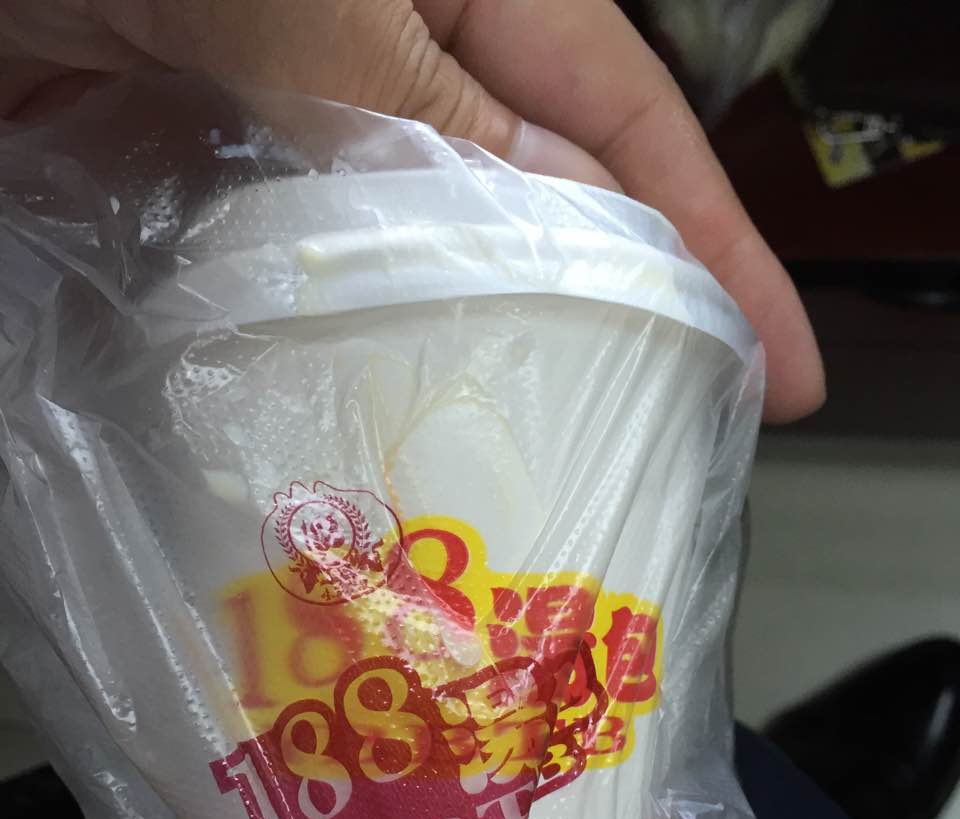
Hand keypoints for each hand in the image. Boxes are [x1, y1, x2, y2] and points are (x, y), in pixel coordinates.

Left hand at [0, 0, 823, 420]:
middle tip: (670, 451)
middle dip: (613, 328)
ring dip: (472, 365)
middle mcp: (395, 68)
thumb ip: (429, 109)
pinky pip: (298, 288)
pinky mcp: (205, 188)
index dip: (719, 251)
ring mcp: (300, 133)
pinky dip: (332, 360)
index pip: (631, 129)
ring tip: (537, 475)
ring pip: (423, 266)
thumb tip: (557, 219)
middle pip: (543, 214)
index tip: (780, 373)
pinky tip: (368, 434)